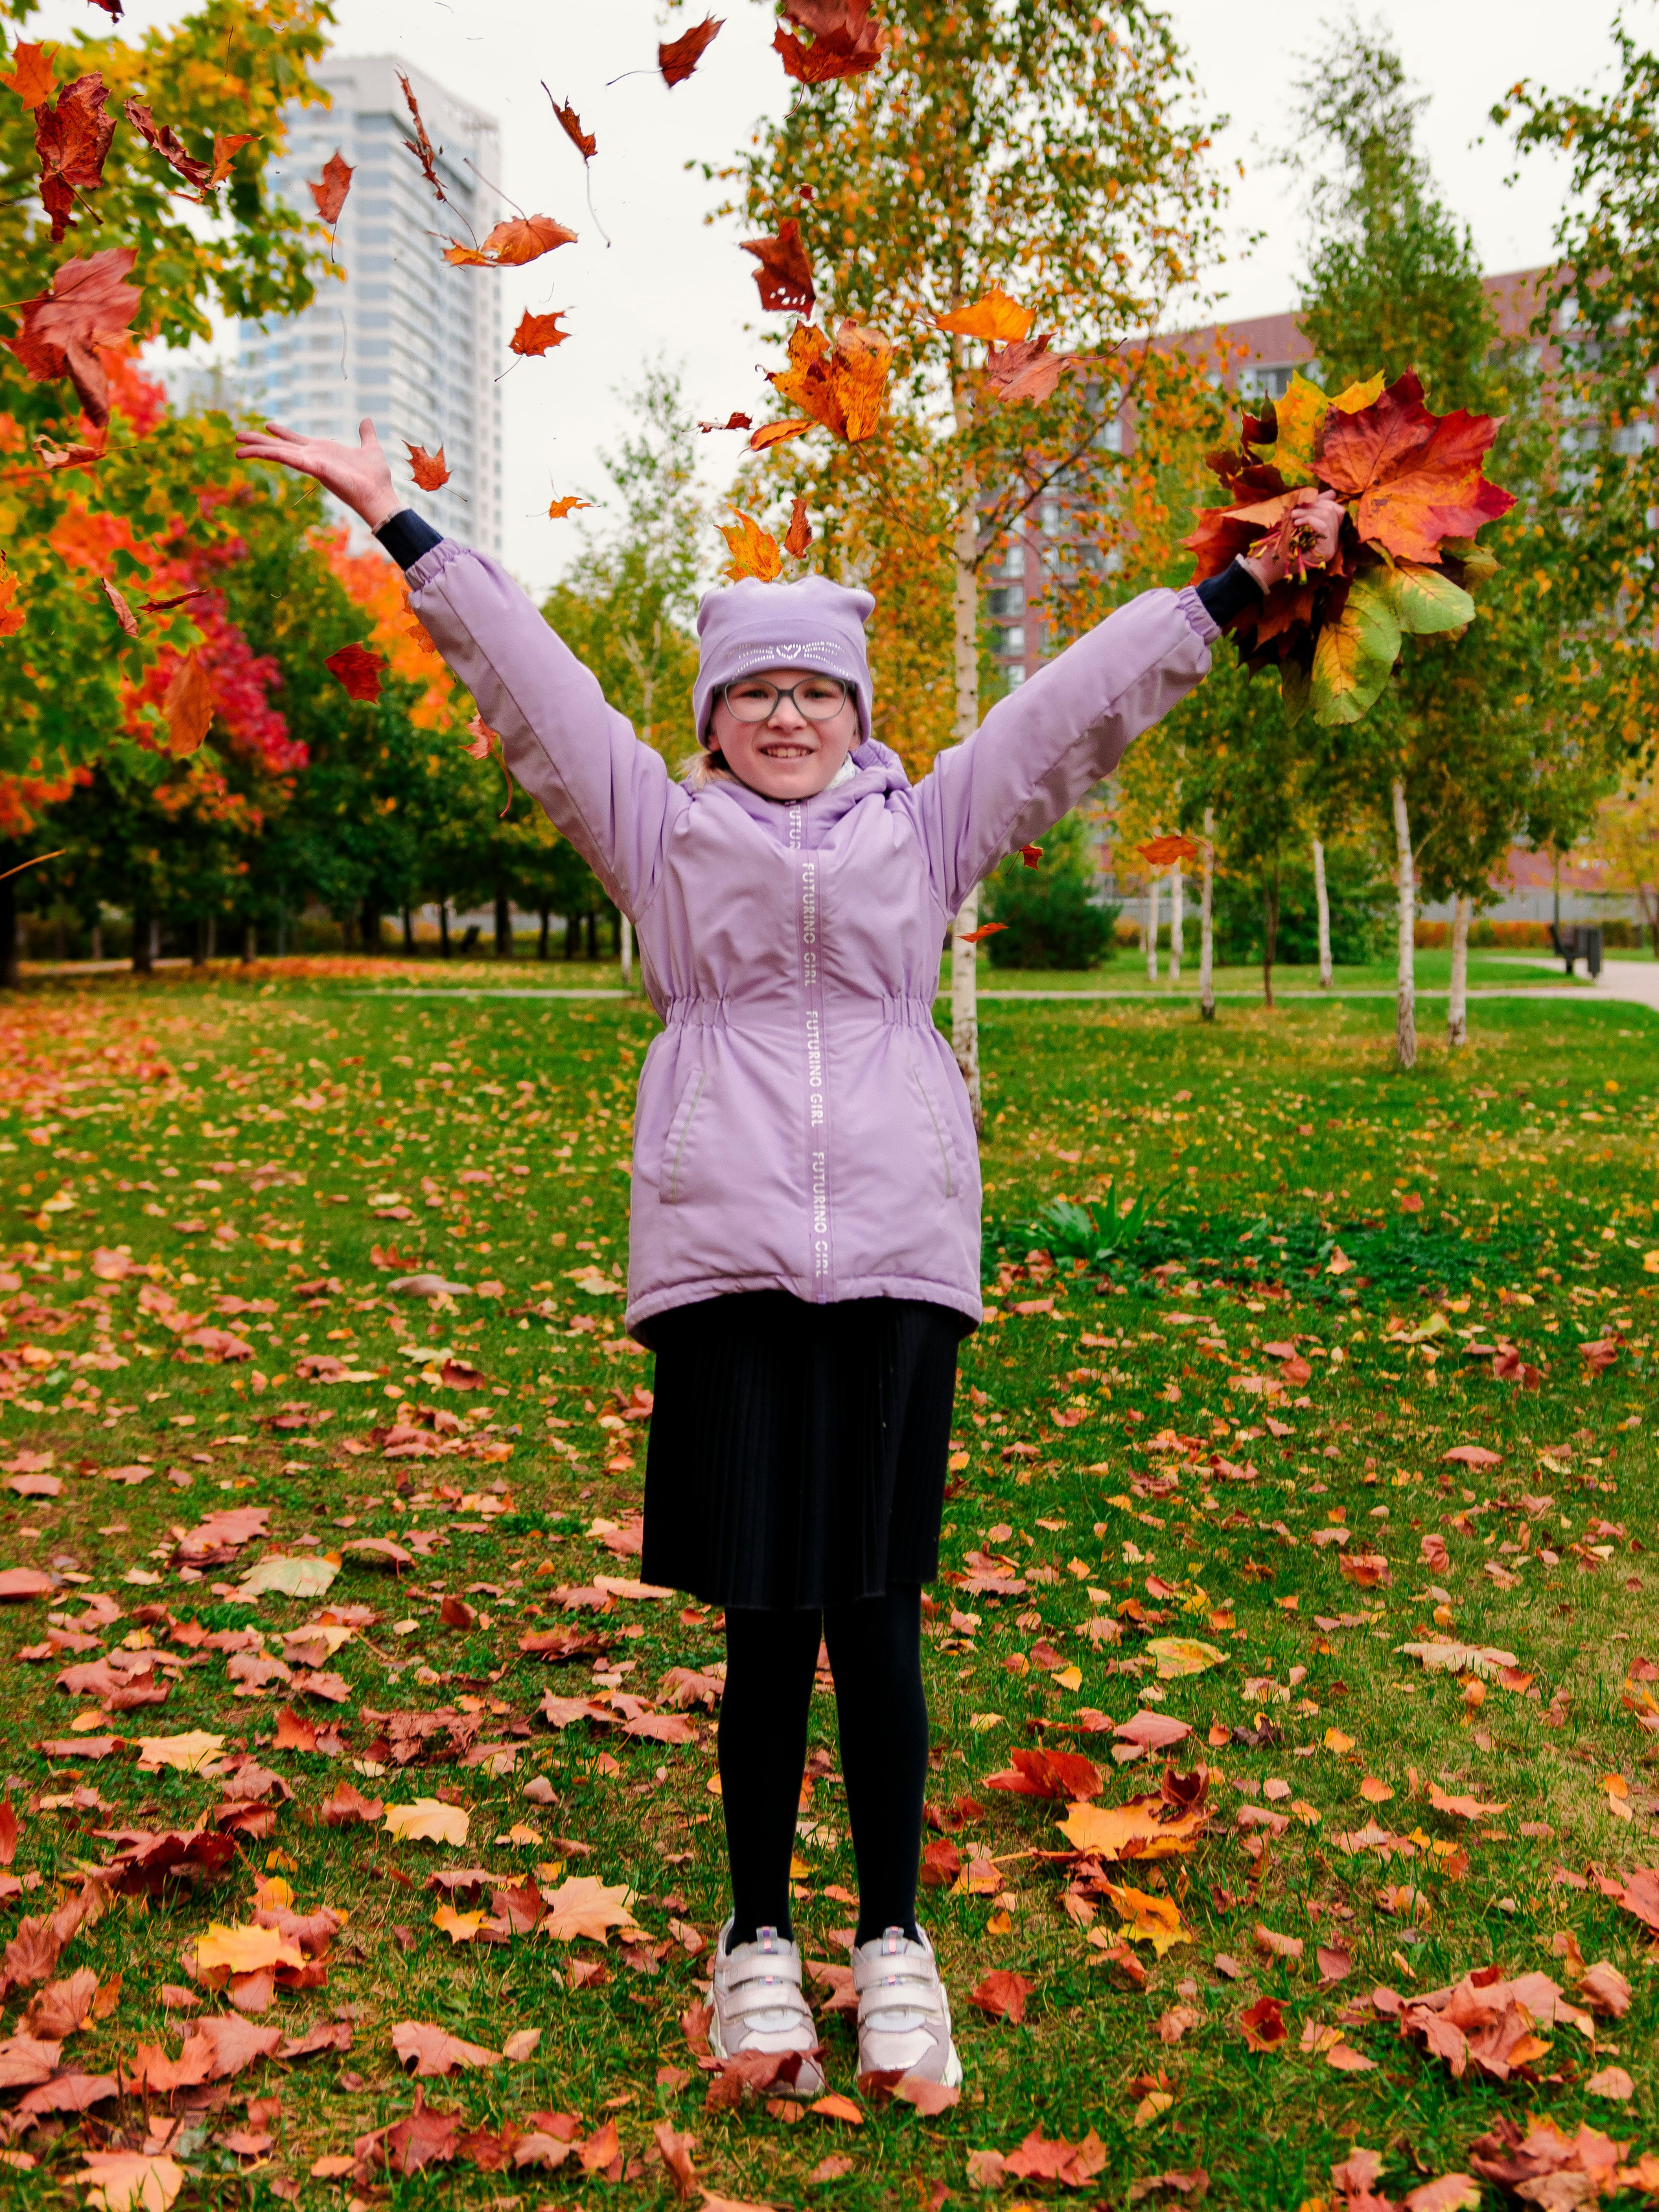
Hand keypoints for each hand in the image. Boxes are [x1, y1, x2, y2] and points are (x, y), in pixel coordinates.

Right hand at [233, 417, 400, 531]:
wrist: (380, 495)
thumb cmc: (375, 477)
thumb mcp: (370, 448)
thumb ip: (366, 434)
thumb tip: (367, 420)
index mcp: (322, 452)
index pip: (295, 440)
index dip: (281, 433)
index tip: (267, 424)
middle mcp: (313, 458)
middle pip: (280, 447)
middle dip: (258, 442)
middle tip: (237, 436)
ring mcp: (312, 463)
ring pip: (279, 454)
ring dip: (257, 450)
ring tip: (237, 449)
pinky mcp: (315, 468)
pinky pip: (290, 459)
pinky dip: (274, 454)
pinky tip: (259, 451)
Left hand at [1240, 486, 1344, 591]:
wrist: (1267, 564)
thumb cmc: (1279, 541)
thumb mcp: (1298, 519)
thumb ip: (1313, 507)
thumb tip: (1332, 493)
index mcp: (1329, 532)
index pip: (1337, 510)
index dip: (1322, 501)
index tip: (1303, 502)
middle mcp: (1334, 540)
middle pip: (1333, 510)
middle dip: (1312, 505)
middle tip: (1295, 509)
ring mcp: (1331, 546)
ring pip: (1328, 515)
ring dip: (1307, 511)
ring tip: (1292, 516)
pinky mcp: (1327, 551)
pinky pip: (1324, 526)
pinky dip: (1309, 519)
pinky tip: (1296, 523)